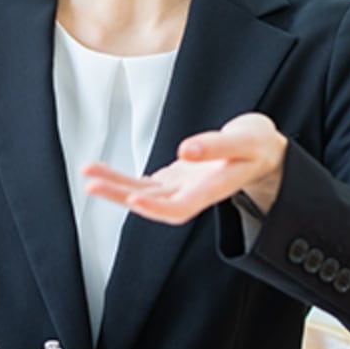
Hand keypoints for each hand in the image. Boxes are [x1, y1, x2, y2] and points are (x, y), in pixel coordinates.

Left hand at [82, 112, 286, 225]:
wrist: (260, 151)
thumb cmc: (256, 146)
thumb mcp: (245, 141)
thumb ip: (217, 146)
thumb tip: (186, 151)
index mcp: (213, 189)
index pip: (181, 207)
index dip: (157, 207)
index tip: (135, 199)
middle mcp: (193, 194)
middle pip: (153, 203)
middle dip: (121, 196)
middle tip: (93, 184)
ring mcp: (181, 189)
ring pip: (143, 194)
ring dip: (115, 187)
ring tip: (89, 175)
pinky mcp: (173, 180)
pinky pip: (143, 183)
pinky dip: (121, 178)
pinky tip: (102, 173)